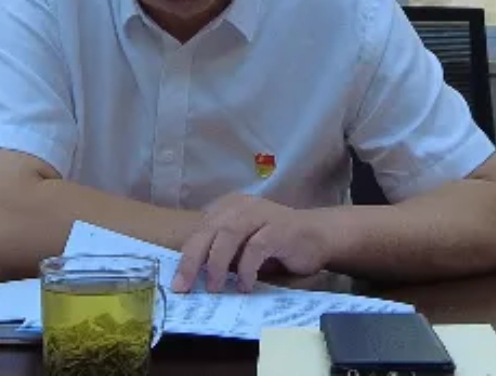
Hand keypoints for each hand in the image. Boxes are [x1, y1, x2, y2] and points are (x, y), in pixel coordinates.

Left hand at [171, 194, 330, 293]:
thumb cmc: (276, 245)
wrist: (318, 236)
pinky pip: (256, 247)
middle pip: (209, 230)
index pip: (200, 230)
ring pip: (229, 234)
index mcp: (228, 208)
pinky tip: (244, 286)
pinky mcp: (279, 228)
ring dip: (217, 263)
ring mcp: (261, 214)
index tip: (177, 283)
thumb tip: (192, 277)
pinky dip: (246, 268)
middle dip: (192, 260)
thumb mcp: (243, 247)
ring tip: (213, 288)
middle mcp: (242, 207)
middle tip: (183, 287)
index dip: (186, 256)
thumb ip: (222, 253)